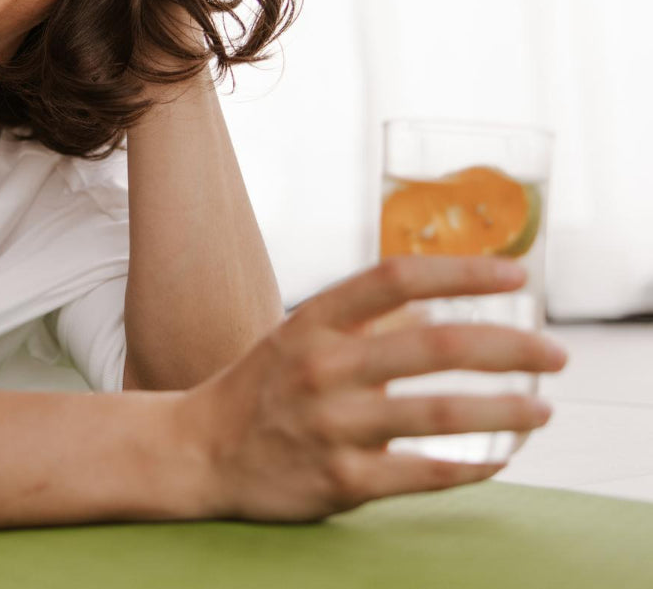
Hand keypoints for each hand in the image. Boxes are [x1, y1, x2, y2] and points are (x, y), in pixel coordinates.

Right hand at [171, 255, 567, 521]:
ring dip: (504, 411)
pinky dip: (469, 467)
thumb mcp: (300, 338)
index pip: (395, 278)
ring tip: (542, 411)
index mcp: (313, 322)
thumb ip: (364, 321)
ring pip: (437, 413)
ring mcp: (331, 425)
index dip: (462, 271)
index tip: (516, 273)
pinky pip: (421, 473)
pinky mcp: (339, 480)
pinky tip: (497, 461)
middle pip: (433, 344)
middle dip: (508, 346)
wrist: (197, 453)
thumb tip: (435, 310)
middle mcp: (322, 367)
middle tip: (555, 352)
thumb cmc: (260, 390)